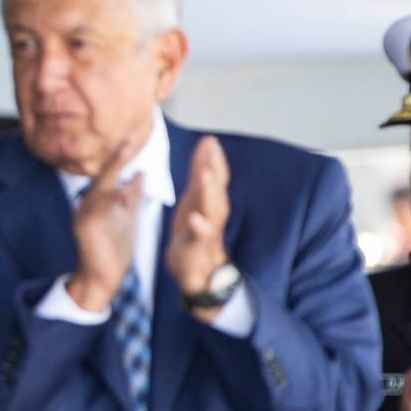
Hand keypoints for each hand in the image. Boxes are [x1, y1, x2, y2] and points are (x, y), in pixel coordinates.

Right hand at [64, 140, 141, 311]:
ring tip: (125, 150)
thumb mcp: (125, 219)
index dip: (122, 155)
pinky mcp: (85, 229)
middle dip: (117, 156)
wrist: (99, 281)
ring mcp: (84, 216)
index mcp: (97, 201)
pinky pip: (99, 210)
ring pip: (100, 187)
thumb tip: (140, 174)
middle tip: (130, 136)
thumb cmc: (112, 252)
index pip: (111, 174)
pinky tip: (122, 189)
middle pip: (103, 175)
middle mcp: (87, 205)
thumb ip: (131, 198)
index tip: (134, 136)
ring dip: (113, 168)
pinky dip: (111, 199)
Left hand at [164, 135, 230, 322]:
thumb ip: (199, 172)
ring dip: (210, 192)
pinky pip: (201, 237)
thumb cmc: (193, 231)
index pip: (216, 176)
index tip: (210, 140)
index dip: (214, 158)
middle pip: (217, 188)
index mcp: (209, 200)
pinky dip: (199, 226)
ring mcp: (208, 231)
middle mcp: (213, 213)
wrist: (194, 271)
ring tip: (206, 174)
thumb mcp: (194, 198)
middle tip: (212, 149)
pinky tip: (194, 217)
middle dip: (215, 168)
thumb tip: (207, 142)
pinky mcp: (199, 248)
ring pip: (213, 210)